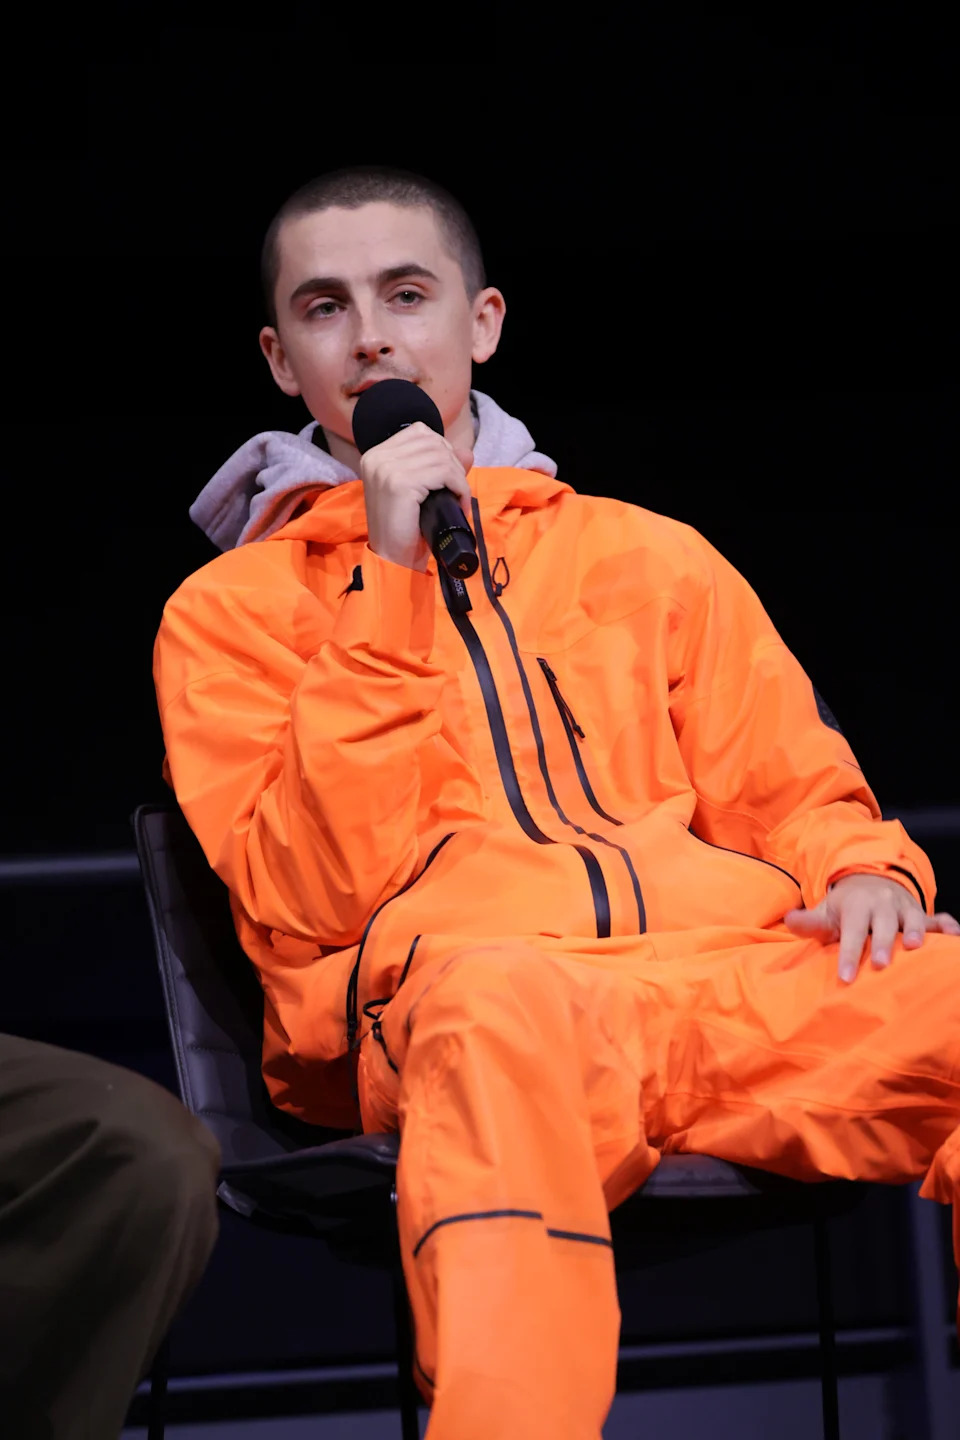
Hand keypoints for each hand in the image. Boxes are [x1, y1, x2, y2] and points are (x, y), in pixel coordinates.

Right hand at [360, 422, 473, 573]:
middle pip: (432, 442)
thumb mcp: (423, 492)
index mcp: (376, 455)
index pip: (419, 433)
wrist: (393, 561)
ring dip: (458, 477)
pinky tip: (458, 502)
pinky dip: (458, 487)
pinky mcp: (400, 484)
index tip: (449, 476)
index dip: (442, 451)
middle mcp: (377, 457)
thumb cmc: (406, 529)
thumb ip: (441, 468)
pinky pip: (443, 473)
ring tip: (458, 499)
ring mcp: (386, 469)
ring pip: (440, 456)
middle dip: (453, 464)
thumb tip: (467, 451)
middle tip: (457, 490)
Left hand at [784, 874, 959, 982]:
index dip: (849, 954)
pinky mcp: (920, 914)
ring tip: (914, 946)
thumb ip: (809, 922)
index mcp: (856, 905)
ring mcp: (903, 908)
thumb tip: (789, 919)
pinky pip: (936, 918)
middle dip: (882, 943)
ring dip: (914, 930)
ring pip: (911, 918)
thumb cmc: (845, 908)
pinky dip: (946, 925)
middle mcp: (881, 904)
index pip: (852, 932)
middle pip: (882, 924)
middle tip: (881, 964)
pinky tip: (954, 933)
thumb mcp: (825, 913)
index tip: (846, 977)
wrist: (870, 882)